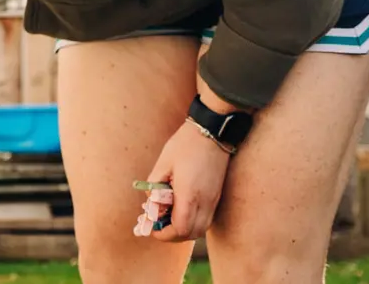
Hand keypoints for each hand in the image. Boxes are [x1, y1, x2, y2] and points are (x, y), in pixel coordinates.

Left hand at [144, 120, 232, 242]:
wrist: (213, 132)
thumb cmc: (185, 145)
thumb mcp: (163, 164)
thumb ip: (155, 187)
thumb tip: (151, 203)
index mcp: (189, 195)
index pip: (180, 229)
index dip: (165, 234)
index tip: (153, 229)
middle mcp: (205, 202)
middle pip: (192, 234)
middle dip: (173, 235)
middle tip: (159, 225)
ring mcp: (213, 200)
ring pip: (201, 228)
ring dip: (184, 229)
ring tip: (169, 217)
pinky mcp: (216, 196)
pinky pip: (206, 218)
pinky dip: (193, 221)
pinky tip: (181, 209)